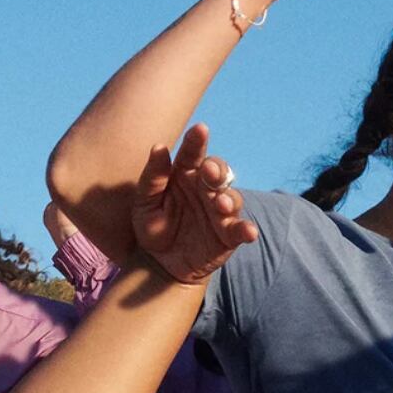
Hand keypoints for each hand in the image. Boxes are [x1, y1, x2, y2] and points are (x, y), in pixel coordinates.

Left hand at [133, 125, 260, 283]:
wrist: (158, 263)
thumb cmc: (152, 227)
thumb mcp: (144, 203)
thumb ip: (152, 178)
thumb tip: (159, 147)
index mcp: (185, 175)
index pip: (193, 154)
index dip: (197, 141)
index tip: (200, 129)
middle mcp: (206, 189)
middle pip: (218, 172)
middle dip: (217, 169)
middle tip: (209, 171)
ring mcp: (220, 211)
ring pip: (232, 198)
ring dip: (229, 199)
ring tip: (220, 204)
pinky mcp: (228, 235)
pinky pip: (240, 229)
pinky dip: (246, 229)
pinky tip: (248, 232)